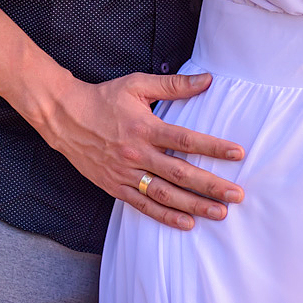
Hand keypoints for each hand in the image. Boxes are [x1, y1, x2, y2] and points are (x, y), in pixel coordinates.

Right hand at [42, 68, 244, 230]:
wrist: (65, 116)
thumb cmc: (104, 97)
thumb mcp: (138, 84)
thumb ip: (173, 85)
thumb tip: (207, 80)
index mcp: (145, 127)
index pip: (186, 140)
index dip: (214, 148)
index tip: (237, 154)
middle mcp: (137, 154)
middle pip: (180, 174)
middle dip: (211, 185)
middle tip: (237, 195)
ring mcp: (126, 174)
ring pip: (165, 195)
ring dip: (194, 205)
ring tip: (220, 212)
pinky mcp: (115, 187)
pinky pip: (144, 206)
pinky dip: (166, 217)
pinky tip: (187, 222)